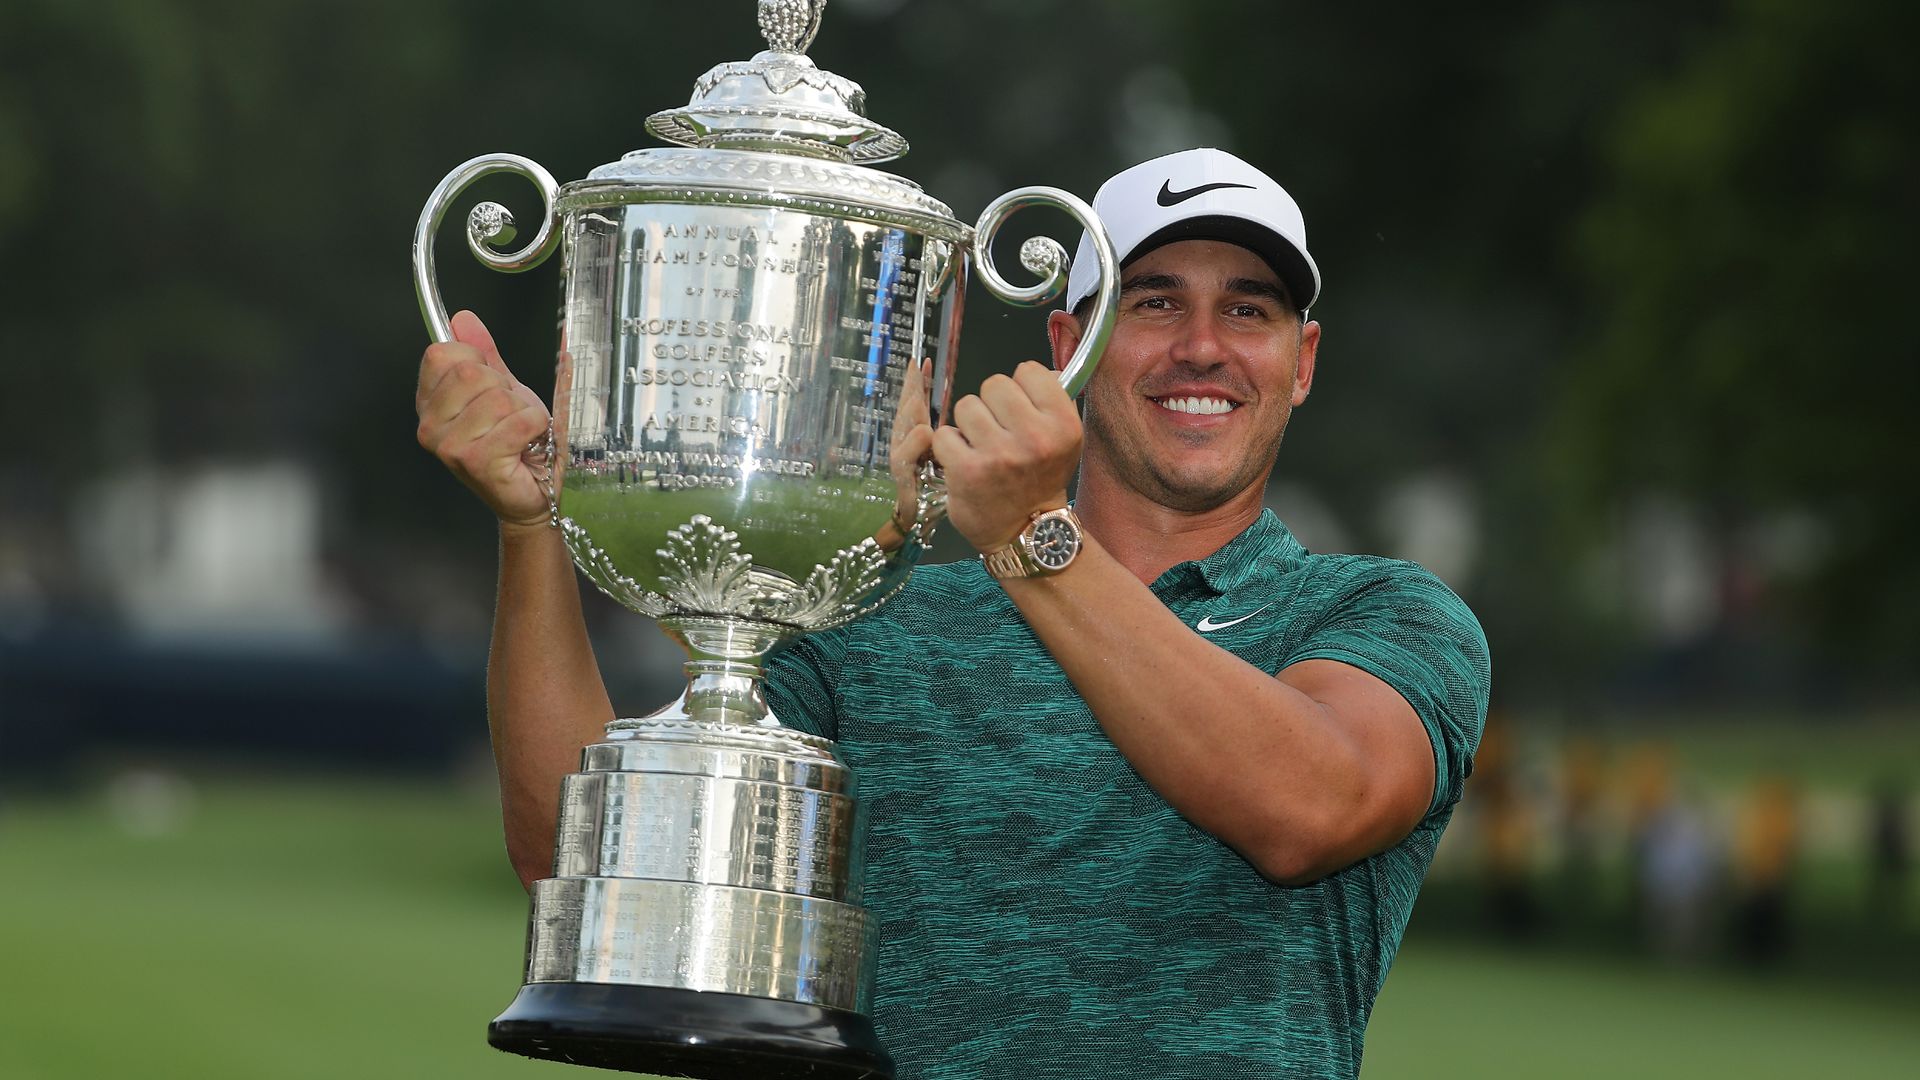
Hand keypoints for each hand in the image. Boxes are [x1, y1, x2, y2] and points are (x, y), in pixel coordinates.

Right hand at [415, 310, 554, 529]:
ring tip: (520, 434)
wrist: (537, 493)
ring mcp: (450, 447)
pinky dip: (535, 427)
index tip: (492, 384)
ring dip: (523, 412)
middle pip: (471, 373)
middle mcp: (431, 426)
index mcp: (430, 403)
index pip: (442, 353)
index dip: (478, 361)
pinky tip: (528, 445)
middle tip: (510, 415)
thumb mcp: (503, 389)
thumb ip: (484, 353)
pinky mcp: (476, 462)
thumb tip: (463, 318)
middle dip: (505, 389)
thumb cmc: (518, 444)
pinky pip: (517, 422)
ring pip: (498, 398)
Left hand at [931, 360, 1079, 551]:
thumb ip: (1053, 401)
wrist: (1025, 532)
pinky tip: (965, 462)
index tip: (1021, 411)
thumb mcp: (1064, 440)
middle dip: (991, 405)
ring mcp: (999, 455)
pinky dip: (950, 447)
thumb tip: (1035, 370)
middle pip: (994, 384)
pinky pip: (944, 434)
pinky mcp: (967, 471)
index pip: (1029, 371)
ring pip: (966, 405)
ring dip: (969, 425)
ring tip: (981, 447)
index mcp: (1063, 425)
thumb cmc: (1040, 479)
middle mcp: (1035, 438)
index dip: (1020, 389)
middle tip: (998, 432)